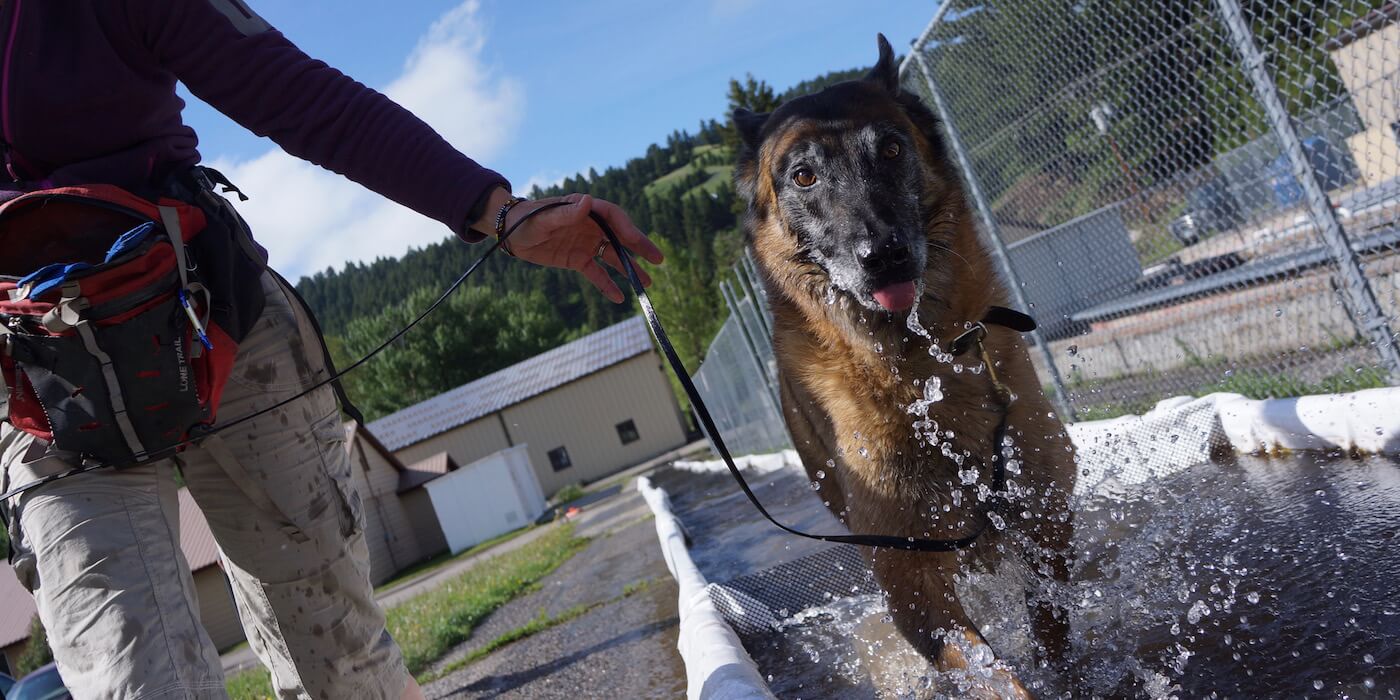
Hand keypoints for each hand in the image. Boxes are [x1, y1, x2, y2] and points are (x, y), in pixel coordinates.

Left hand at [498, 192, 662, 302]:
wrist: (509, 233)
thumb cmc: (525, 219)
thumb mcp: (543, 218)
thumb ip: (566, 213)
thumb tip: (588, 202)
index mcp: (585, 210)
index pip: (613, 216)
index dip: (627, 228)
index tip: (638, 242)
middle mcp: (590, 226)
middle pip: (620, 237)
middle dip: (639, 248)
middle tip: (658, 260)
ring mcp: (586, 243)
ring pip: (613, 257)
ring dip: (629, 269)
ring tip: (646, 284)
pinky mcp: (578, 259)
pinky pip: (596, 273)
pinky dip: (607, 285)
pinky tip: (619, 298)